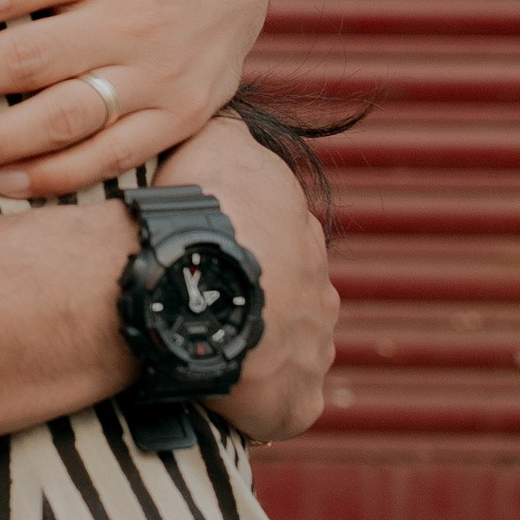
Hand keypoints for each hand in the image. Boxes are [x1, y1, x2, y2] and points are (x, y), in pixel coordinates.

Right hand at [162, 111, 336, 443]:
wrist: (200, 271)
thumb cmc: (201, 204)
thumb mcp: (215, 141)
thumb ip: (227, 131)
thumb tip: (225, 112)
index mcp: (302, 232)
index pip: (279, 241)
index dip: (243, 246)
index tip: (207, 253)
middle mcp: (320, 290)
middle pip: (292, 298)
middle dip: (259, 302)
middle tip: (202, 306)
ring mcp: (315, 347)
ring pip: (291, 351)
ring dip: (260, 353)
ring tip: (205, 352)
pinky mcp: (300, 400)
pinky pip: (284, 406)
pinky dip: (259, 404)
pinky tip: (219, 395)